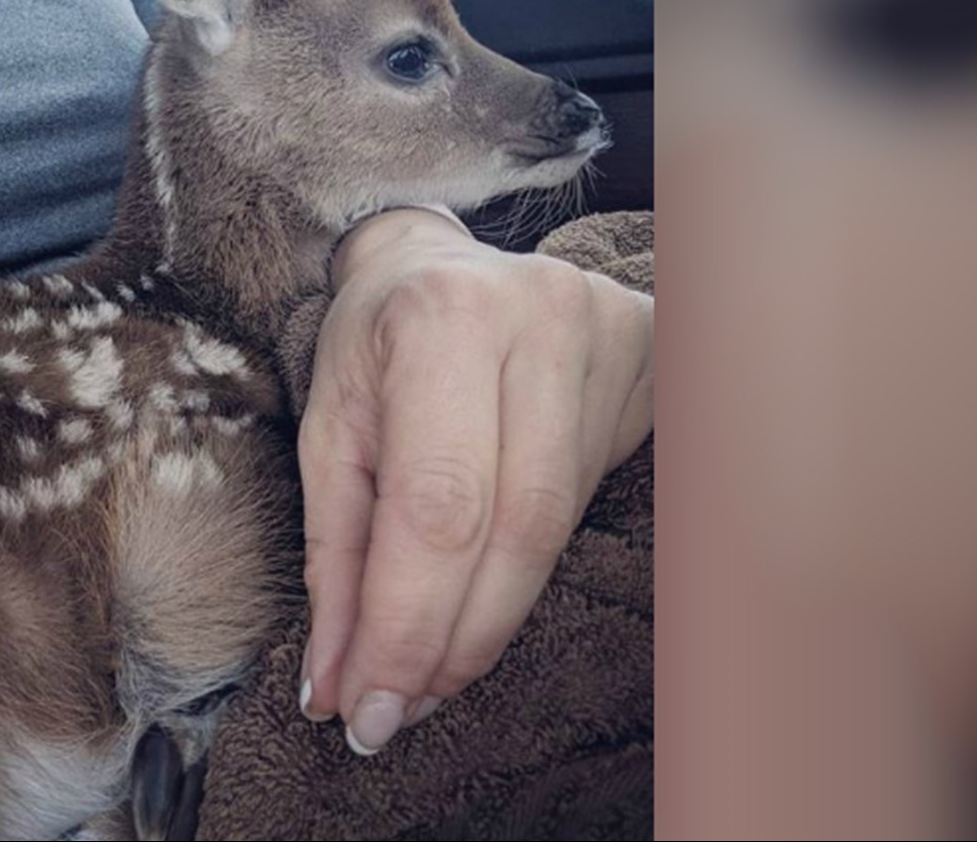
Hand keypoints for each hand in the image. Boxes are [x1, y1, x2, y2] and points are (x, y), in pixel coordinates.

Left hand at [295, 207, 652, 754]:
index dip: (407, 626)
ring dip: (486, 624)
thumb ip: (333, 561)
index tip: (368, 711)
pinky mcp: (649, 365)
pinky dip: (525, 577)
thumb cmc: (373, 344)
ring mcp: (609, 338)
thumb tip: (336, 688)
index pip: (438, 507)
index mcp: (443, 318)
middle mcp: (541, 319)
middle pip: (513, 532)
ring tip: (426, 673)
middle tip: (396, 711)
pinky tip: (483, 606)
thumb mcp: (327, 431)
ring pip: (555, 530)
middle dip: (450, 643)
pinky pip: (584, 506)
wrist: (441, 264)